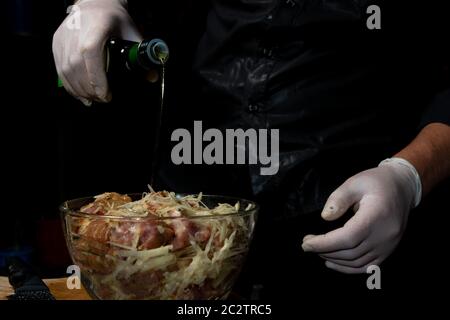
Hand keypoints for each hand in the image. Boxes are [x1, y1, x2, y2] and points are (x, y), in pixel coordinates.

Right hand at [52, 0, 141, 104]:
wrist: (95, 2)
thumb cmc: (114, 18)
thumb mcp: (132, 34)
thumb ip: (141, 56)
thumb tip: (151, 77)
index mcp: (95, 34)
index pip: (91, 60)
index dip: (97, 82)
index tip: (106, 96)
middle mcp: (76, 37)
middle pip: (78, 71)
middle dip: (90, 91)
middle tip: (103, 99)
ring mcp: (64, 40)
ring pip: (67, 72)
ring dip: (79, 90)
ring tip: (92, 99)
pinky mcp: (57, 43)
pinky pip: (59, 69)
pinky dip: (68, 84)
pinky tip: (79, 93)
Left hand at [301, 158, 420, 273]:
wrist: (402, 187)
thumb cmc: (376, 182)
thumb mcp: (354, 182)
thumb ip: (338, 199)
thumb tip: (325, 218)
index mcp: (377, 215)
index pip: (347, 238)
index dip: (325, 243)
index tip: (306, 243)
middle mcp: (385, 235)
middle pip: (350, 252)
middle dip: (324, 251)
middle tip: (306, 244)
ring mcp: (388, 245)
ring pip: (357, 262)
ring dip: (333, 259)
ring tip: (317, 250)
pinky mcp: (388, 250)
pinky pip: (367, 267)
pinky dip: (348, 269)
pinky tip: (332, 263)